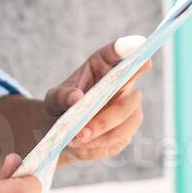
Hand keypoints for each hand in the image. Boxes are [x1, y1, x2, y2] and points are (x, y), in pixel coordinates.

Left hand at [46, 36, 149, 165]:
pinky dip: (97, 147)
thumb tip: (77, 98)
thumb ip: (61, 96)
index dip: (128, 48)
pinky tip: (81, 148)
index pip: (118, 53)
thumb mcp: (53, 99)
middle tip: (80, 133)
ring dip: (99, 136)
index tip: (138, 44)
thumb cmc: (62, 106)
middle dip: (104, 119)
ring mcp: (131, 109)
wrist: (64, 132)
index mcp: (104, 65)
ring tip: (74, 142)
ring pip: (125, 124)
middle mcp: (125, 84)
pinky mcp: (128, 132)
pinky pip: (117, 141)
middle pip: (128, 99)